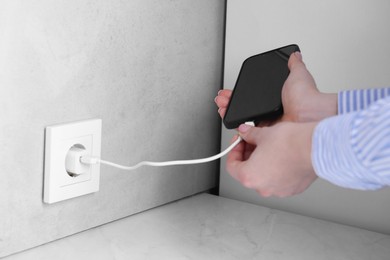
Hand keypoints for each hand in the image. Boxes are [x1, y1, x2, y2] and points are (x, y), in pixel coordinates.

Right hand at [215, 52, 336, 122]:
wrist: (312, 114)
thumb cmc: (308, 97)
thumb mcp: (298, 75)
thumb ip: (294, 64)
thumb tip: (295, 55)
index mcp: (278, 99)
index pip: (253, 97)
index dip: (240, 94)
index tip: (230, 92)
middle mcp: (273, 112)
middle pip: (246, 109)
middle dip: (230, 103)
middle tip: (222, 99)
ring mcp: (270, 124)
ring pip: (245, 122)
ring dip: (232, 114)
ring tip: (223, 107)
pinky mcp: (268, 135)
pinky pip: (251, 134)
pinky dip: (241, 130)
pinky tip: (233, 122)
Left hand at [227, 122, 317, 196]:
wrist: (316, 148)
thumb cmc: (291, 143)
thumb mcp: (263, 133)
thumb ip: (249, 134)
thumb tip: (244, 132)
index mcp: (249, 176)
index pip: (232, 166)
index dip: (234, 151)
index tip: (239, 143)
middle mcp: (262, 188)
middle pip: (248, 172)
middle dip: (249, 156)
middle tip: (253, 142)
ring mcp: (278, 190)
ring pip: (264, 176)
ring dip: (263, 163)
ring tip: (269, 147)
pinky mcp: (292, 189)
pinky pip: (279, 180)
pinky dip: (277, 169)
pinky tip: (282, 156)